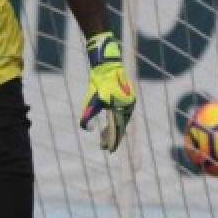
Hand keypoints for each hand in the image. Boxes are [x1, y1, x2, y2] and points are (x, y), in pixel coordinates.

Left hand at [79, 32, 136, 152]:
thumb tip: (90, 130)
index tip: (108, 150)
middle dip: (112, 138)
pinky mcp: (129, 99)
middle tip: (104, 147)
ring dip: (114, 130)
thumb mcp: (88, 102)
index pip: (117, 130)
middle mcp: (127, 106)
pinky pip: (123, 114)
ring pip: (122, 121)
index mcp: (118, 108)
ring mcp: (130, 103)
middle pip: (120, 127)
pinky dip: (117, 121)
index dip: (112, 141)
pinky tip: (109, 125)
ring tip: (104, 138)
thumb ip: (87, 117)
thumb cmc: (97, 84)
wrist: (107, 66)